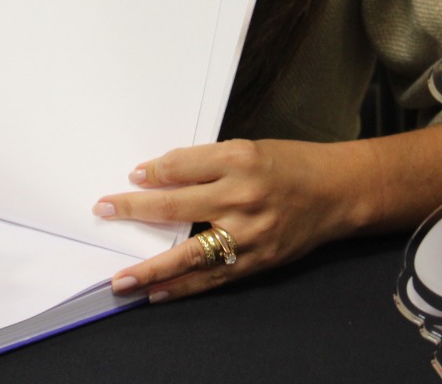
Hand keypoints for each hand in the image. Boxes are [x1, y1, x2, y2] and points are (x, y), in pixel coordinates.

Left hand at [93, 138, 355, 302]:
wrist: (338, 192)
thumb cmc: (290, 165)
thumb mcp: (248, 149)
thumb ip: (206, 163)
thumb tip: (159, 175)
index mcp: (239, 159)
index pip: (182, 166)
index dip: (152, 172)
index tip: (130, 177)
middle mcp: (243, 196)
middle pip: (177, 206)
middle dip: (135, 210)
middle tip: (103, 211)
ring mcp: (250, 233)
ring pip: (190, 254)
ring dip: (151, 268)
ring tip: (121, 280)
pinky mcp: (258, 260)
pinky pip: (213, 277)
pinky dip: (182, 287)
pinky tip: (156, 292)